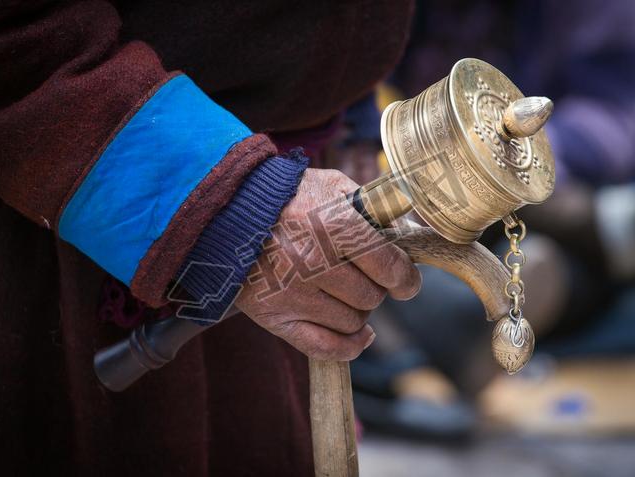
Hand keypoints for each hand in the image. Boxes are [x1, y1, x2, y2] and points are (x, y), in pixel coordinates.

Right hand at [236, 168, 420, 360]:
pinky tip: (358, 335)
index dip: (406, 278)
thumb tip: (408, 231)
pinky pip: (324, 347)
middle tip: (363, 276)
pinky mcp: (274, 315)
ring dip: (357, 310)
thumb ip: (371, 207)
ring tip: (345, 292)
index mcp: (335, 225)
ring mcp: (293, 292)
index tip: (406, 281)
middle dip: (375, 288)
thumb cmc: (285, 196)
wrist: (226, 211)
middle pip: (371, 297)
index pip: (390, 267)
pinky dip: (347, 346)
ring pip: (352, 322)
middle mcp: (315, 262)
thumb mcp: (330, 185)